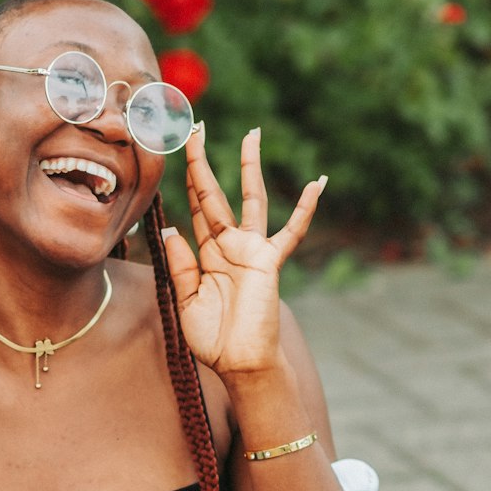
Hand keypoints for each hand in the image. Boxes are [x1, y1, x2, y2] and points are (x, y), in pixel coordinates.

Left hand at [163, 126, 324, 377]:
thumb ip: (181, 265)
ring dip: (250, 166)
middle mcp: (228, 245)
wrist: (240, 364)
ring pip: (250, 198)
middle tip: (198, 127)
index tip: (178, 150)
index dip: (185, 181)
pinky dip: (304, 209)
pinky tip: (318, 183)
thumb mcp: (186, 300)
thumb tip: (172, 229)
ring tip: (251, 134)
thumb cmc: (214, 339)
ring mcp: (250, 250)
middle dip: (204, 161)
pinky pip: (291, 231)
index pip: (194, 208)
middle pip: (213, 194)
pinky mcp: (269, 262)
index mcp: (206, 253)